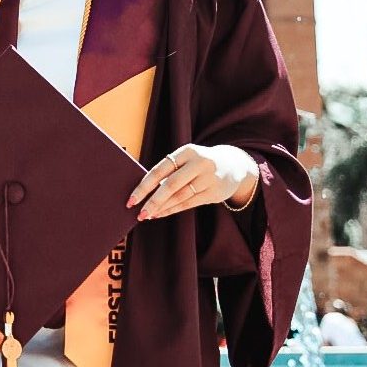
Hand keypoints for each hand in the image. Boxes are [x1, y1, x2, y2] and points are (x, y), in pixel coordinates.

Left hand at [127, 144, 259, 219]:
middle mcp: (198, 163)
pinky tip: (161, 214)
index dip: (144, 185)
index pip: (160, 169)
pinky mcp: (214, 193)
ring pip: (179, 196)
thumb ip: (170, 170)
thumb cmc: (201, 162)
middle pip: (170, 185)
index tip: (131, 198)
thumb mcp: (188, 159)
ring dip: (161, 207)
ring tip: (147, 215)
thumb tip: (145, 189)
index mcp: (187, 151)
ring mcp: (208, 179)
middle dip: (152, 200)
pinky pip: (189, 203)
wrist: (234, 165)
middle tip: (138, 212)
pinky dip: (173, 209)